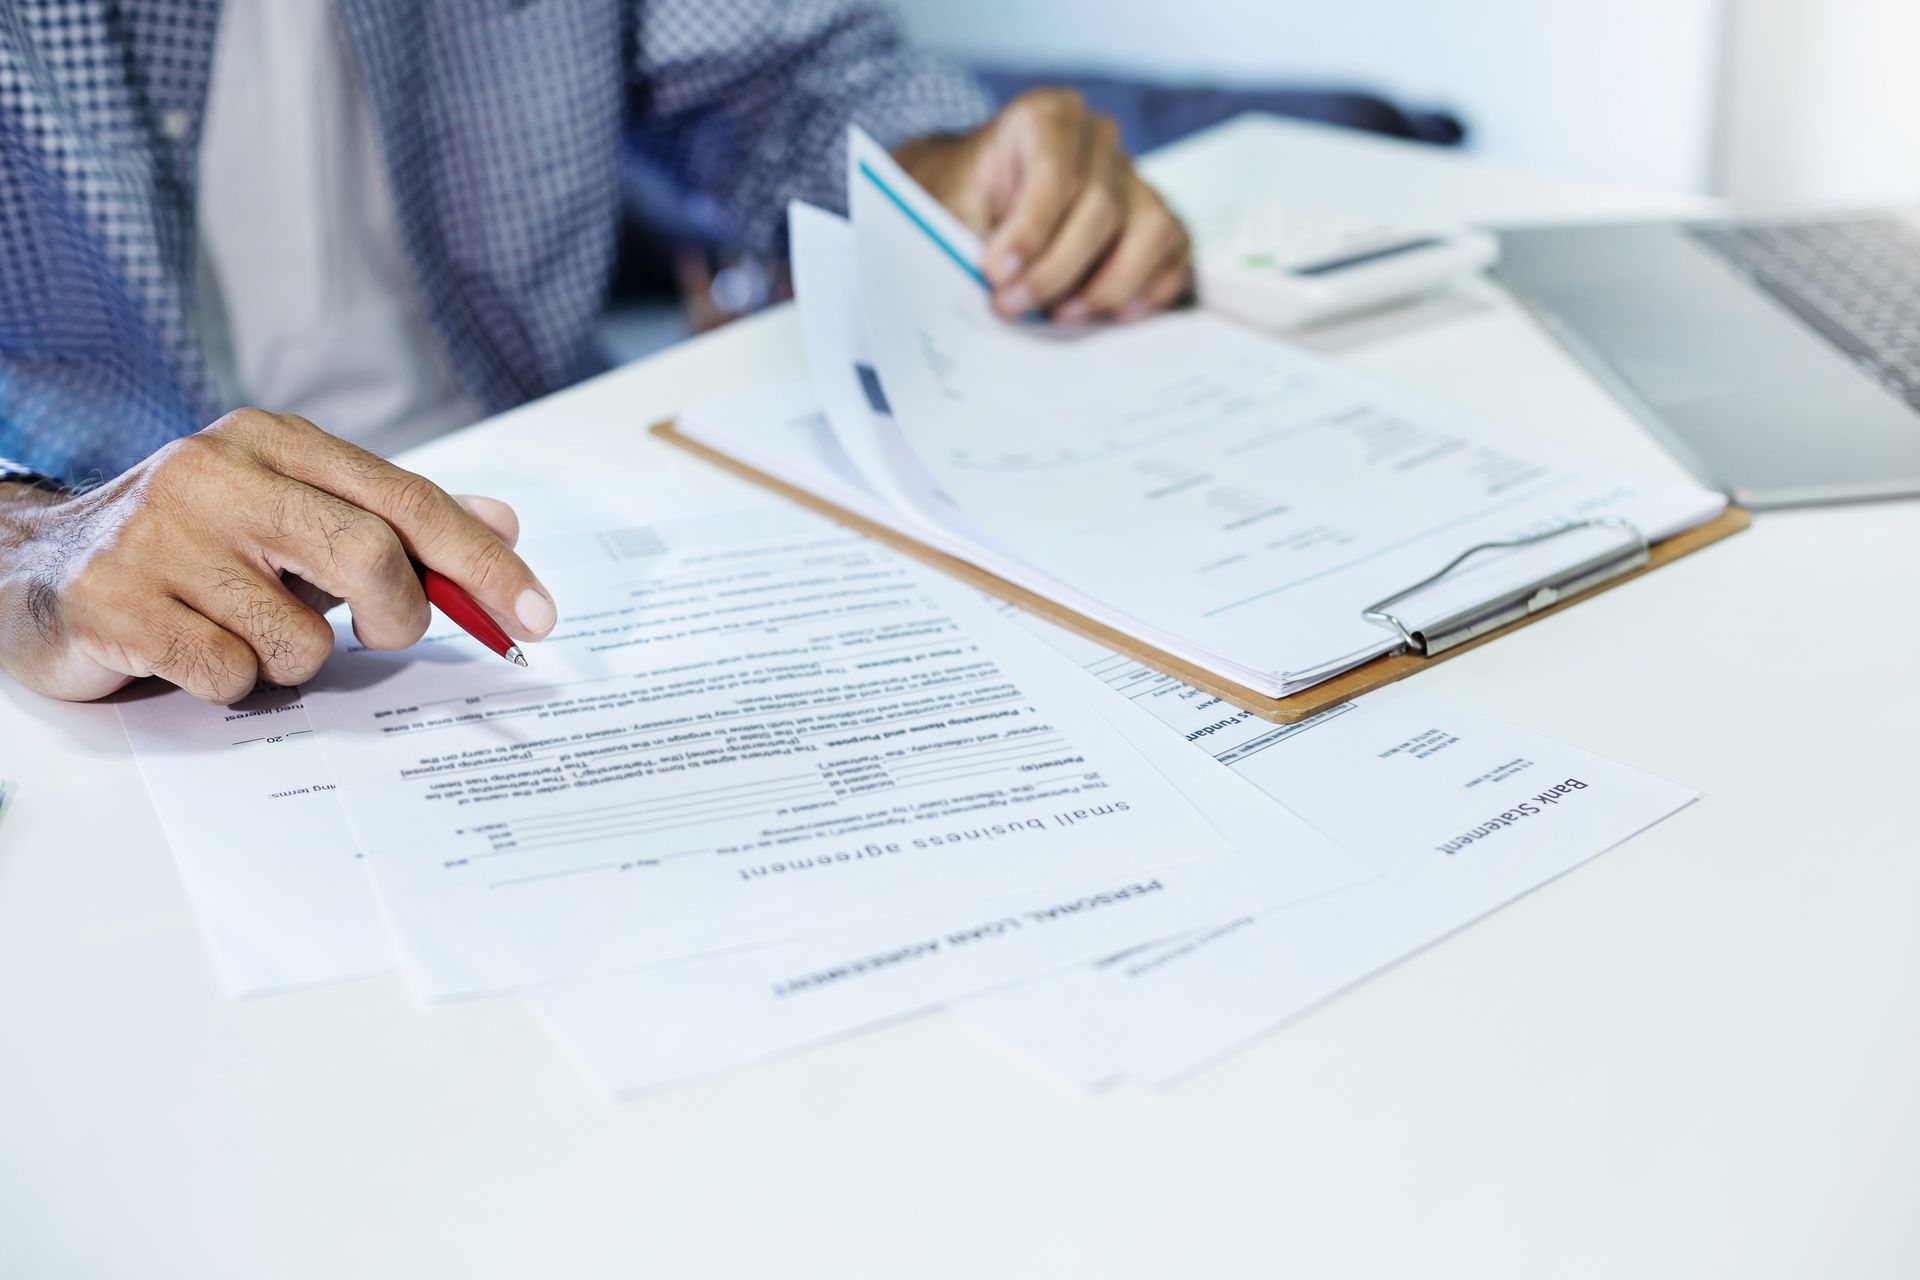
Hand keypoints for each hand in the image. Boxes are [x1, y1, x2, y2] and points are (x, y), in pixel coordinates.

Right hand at [0, 409, 555, 703]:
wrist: (33, 565)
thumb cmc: (190, 546)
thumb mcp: (294, 513)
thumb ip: (394, 520)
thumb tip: (501, 522)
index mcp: (273, 440)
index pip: (408, 501)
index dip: (485, 564)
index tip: (541, 617)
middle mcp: (215, 472)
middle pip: (370, 556)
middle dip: (399, 617)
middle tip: (385, 636)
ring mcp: (159, 535)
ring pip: (301, 637)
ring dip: (294, 661)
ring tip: (244, 632)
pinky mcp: (113, 601)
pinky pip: (231, 675)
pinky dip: (232, 683)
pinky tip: (193, 651)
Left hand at [894, 88, 1191, 324]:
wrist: (979, 202)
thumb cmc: (964, 201)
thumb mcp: (948, 207)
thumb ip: (965, 235)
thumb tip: (992, 282)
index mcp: (1049, 116)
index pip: (1056, 172)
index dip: (1030, 230)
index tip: (996, 273)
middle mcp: (1100, 140)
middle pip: (1100, 208)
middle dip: (1055, 269)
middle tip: (1011, 306)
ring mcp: (1135, 178)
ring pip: (1148, 230)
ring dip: (1107, 286)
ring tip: (1061, 317)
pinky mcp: (1158, 219)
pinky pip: (1173, 253)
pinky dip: (1148, 291)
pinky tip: (1110, 316)